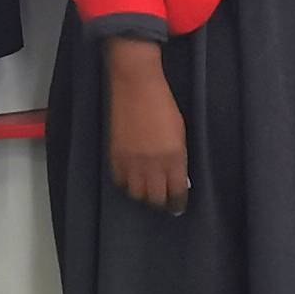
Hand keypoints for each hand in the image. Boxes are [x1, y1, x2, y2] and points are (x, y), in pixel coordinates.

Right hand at [107, 36, 188, 212]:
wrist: (136, 87)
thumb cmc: (163, 105)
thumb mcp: (179, 132)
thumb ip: (178, 157)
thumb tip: (177, 177)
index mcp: (174, 157)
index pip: (176, 192)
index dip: (177, 203)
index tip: (177, 207)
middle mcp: (152, 164)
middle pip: (155, 198)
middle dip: (161, 201)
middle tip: (163, 199)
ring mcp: (131, 162)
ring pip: (136, 194)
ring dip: (143, 194)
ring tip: (147, 189)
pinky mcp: (115, 157)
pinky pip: (120, 182)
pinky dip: (127, 183)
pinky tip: (132, 178)